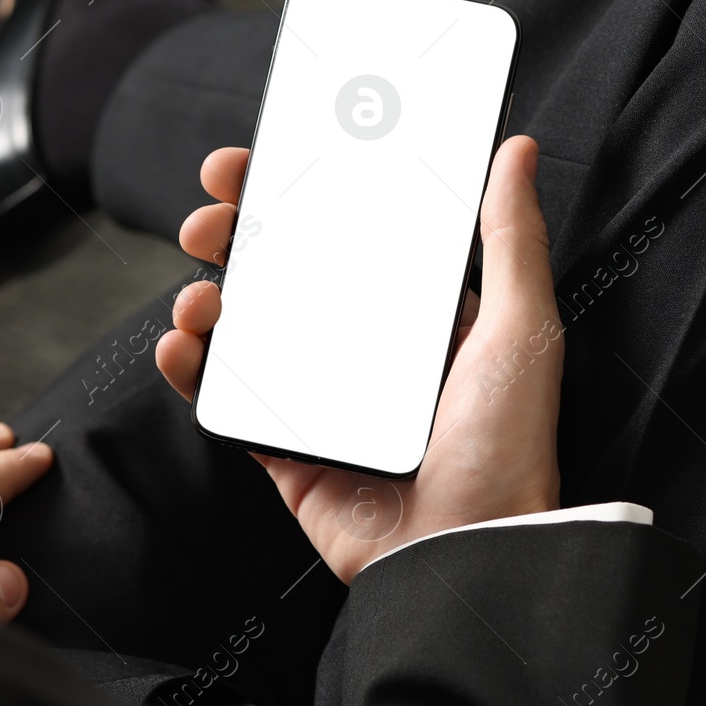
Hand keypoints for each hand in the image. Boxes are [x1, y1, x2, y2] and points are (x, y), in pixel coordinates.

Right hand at [157, 135, 562, 583]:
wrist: (469, 554)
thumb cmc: (508, 446)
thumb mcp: (521, 327)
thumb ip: (510, 238)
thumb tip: (518, 151)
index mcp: (413, 313)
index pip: (344, 233)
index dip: (296, 192)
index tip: (259, 161)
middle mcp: (361, 349)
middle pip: (281, 272)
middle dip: (235, 235)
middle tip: (210, 216)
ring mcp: (319, 398)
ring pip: (245, 330)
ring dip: (206, 297)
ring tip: (201, 292)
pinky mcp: (286, 449)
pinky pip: (228, 402)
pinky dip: (193, 370)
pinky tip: (183, 346)